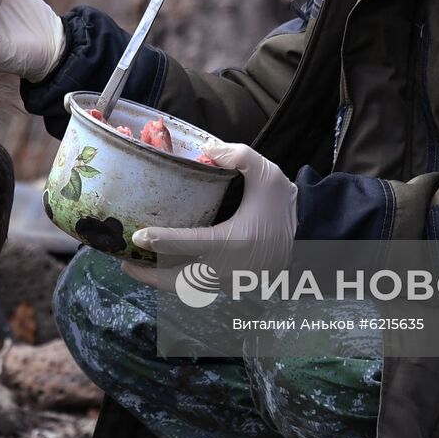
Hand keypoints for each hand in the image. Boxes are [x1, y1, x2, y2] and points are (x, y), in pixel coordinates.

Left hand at [123, 140, 296, 291]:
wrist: (314, 237)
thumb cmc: (287, 206)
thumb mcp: (267, 173)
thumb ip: (239, 156)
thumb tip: (210, 148)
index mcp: (231, 242)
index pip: (186, 244)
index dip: (159, 241)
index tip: (138, 237)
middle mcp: (227, 269)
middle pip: (177, 281)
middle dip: (147, 276)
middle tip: (125, 263)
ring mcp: (230, 282)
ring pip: (187, 289)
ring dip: (160, 281)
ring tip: (137, 268)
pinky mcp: (234, 286)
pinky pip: (199, 288)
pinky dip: (178, 282)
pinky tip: (165, 270)